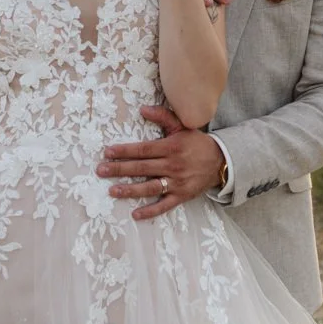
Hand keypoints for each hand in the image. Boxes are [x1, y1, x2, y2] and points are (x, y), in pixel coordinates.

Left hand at [97, 105, 224, 219]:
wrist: (221, 161)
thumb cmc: (197, 143)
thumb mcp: (183, 126)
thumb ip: (163, 116)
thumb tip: (142, 109)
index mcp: (171, 147)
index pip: (143, 149)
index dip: (125, 151)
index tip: (108, 152)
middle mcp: (172, 165)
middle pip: (142, 168)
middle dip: (120, 169)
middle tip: (101, 170)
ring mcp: (177, 182)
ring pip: (150, 187)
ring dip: (130, 190)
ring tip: (112, 191)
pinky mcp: (182, 196)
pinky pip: (164, 205)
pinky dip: (151, 211)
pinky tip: (136, 214)